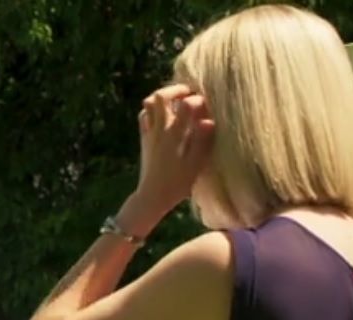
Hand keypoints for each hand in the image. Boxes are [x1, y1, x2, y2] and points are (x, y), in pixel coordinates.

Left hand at [131, 84, 216, 223]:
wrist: (152, 196)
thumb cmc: (178, 182)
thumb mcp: (196, 163)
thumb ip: (202, 141)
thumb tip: (209, 120)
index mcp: (175, 134)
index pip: (186, 104)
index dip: (198, 99)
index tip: (206, 106)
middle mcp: (160, 129)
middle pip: (160, 96)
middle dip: (176, 90)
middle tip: (189, 94)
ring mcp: (150, 133)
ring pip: (149, 104)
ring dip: (163, 97)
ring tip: (177, 101)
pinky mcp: (144, 139)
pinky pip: (144, 116)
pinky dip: (153, 109)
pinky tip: (165, 115)